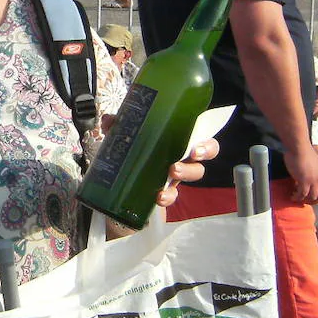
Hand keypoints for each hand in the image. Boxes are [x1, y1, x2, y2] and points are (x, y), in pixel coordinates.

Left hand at [97, 112, 217, 206]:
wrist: (121, 179)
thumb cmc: (134, 149)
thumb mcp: (126, 134)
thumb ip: (119, 125)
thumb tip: (110, 120)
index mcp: (178, 140)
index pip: (202, 139)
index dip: (206, 145)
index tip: (197, 149)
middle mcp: (181, 158)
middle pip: (201, 159)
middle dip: (199, 158)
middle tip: (185, 158)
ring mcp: (174, 176)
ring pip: (191, 175)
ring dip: (185, 173)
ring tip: (172, 172)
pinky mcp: (164, 190)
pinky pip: (172, 195)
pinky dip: (167, 196)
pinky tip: (158, 197)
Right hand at [284, 144, 317, 203]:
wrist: (299, 147)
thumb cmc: (302, 151)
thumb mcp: (310, 163)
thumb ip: (309, 172)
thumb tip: (303, 177)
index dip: (316, 195)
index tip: (308, 196)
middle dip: (312, 201)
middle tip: (303, 200)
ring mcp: (313, 181)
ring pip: (312, 197)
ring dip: (304, 200)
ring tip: (295, 198)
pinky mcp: (304, 181)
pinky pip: (302, 194)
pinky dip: (297, 197)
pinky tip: (292, 196)